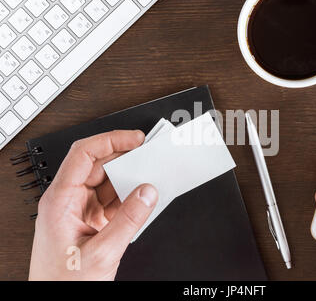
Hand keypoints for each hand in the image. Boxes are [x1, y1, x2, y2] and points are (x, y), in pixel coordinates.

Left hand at [29, 130, 158, 280]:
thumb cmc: (62, 282)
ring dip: (128, 180)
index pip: (83, 155)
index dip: (110, 141)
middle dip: (124, 159)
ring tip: (149, 178)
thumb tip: (147, 193)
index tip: (133, 139)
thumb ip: (128, 221)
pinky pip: (113, 200)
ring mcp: (80, 210)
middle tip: (148, 154)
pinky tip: (141, 199)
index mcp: (60, 200)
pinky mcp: (91, 220)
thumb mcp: (102, 252)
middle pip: (98, 166)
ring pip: (108, 183)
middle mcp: (68, 201)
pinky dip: (129, 198)